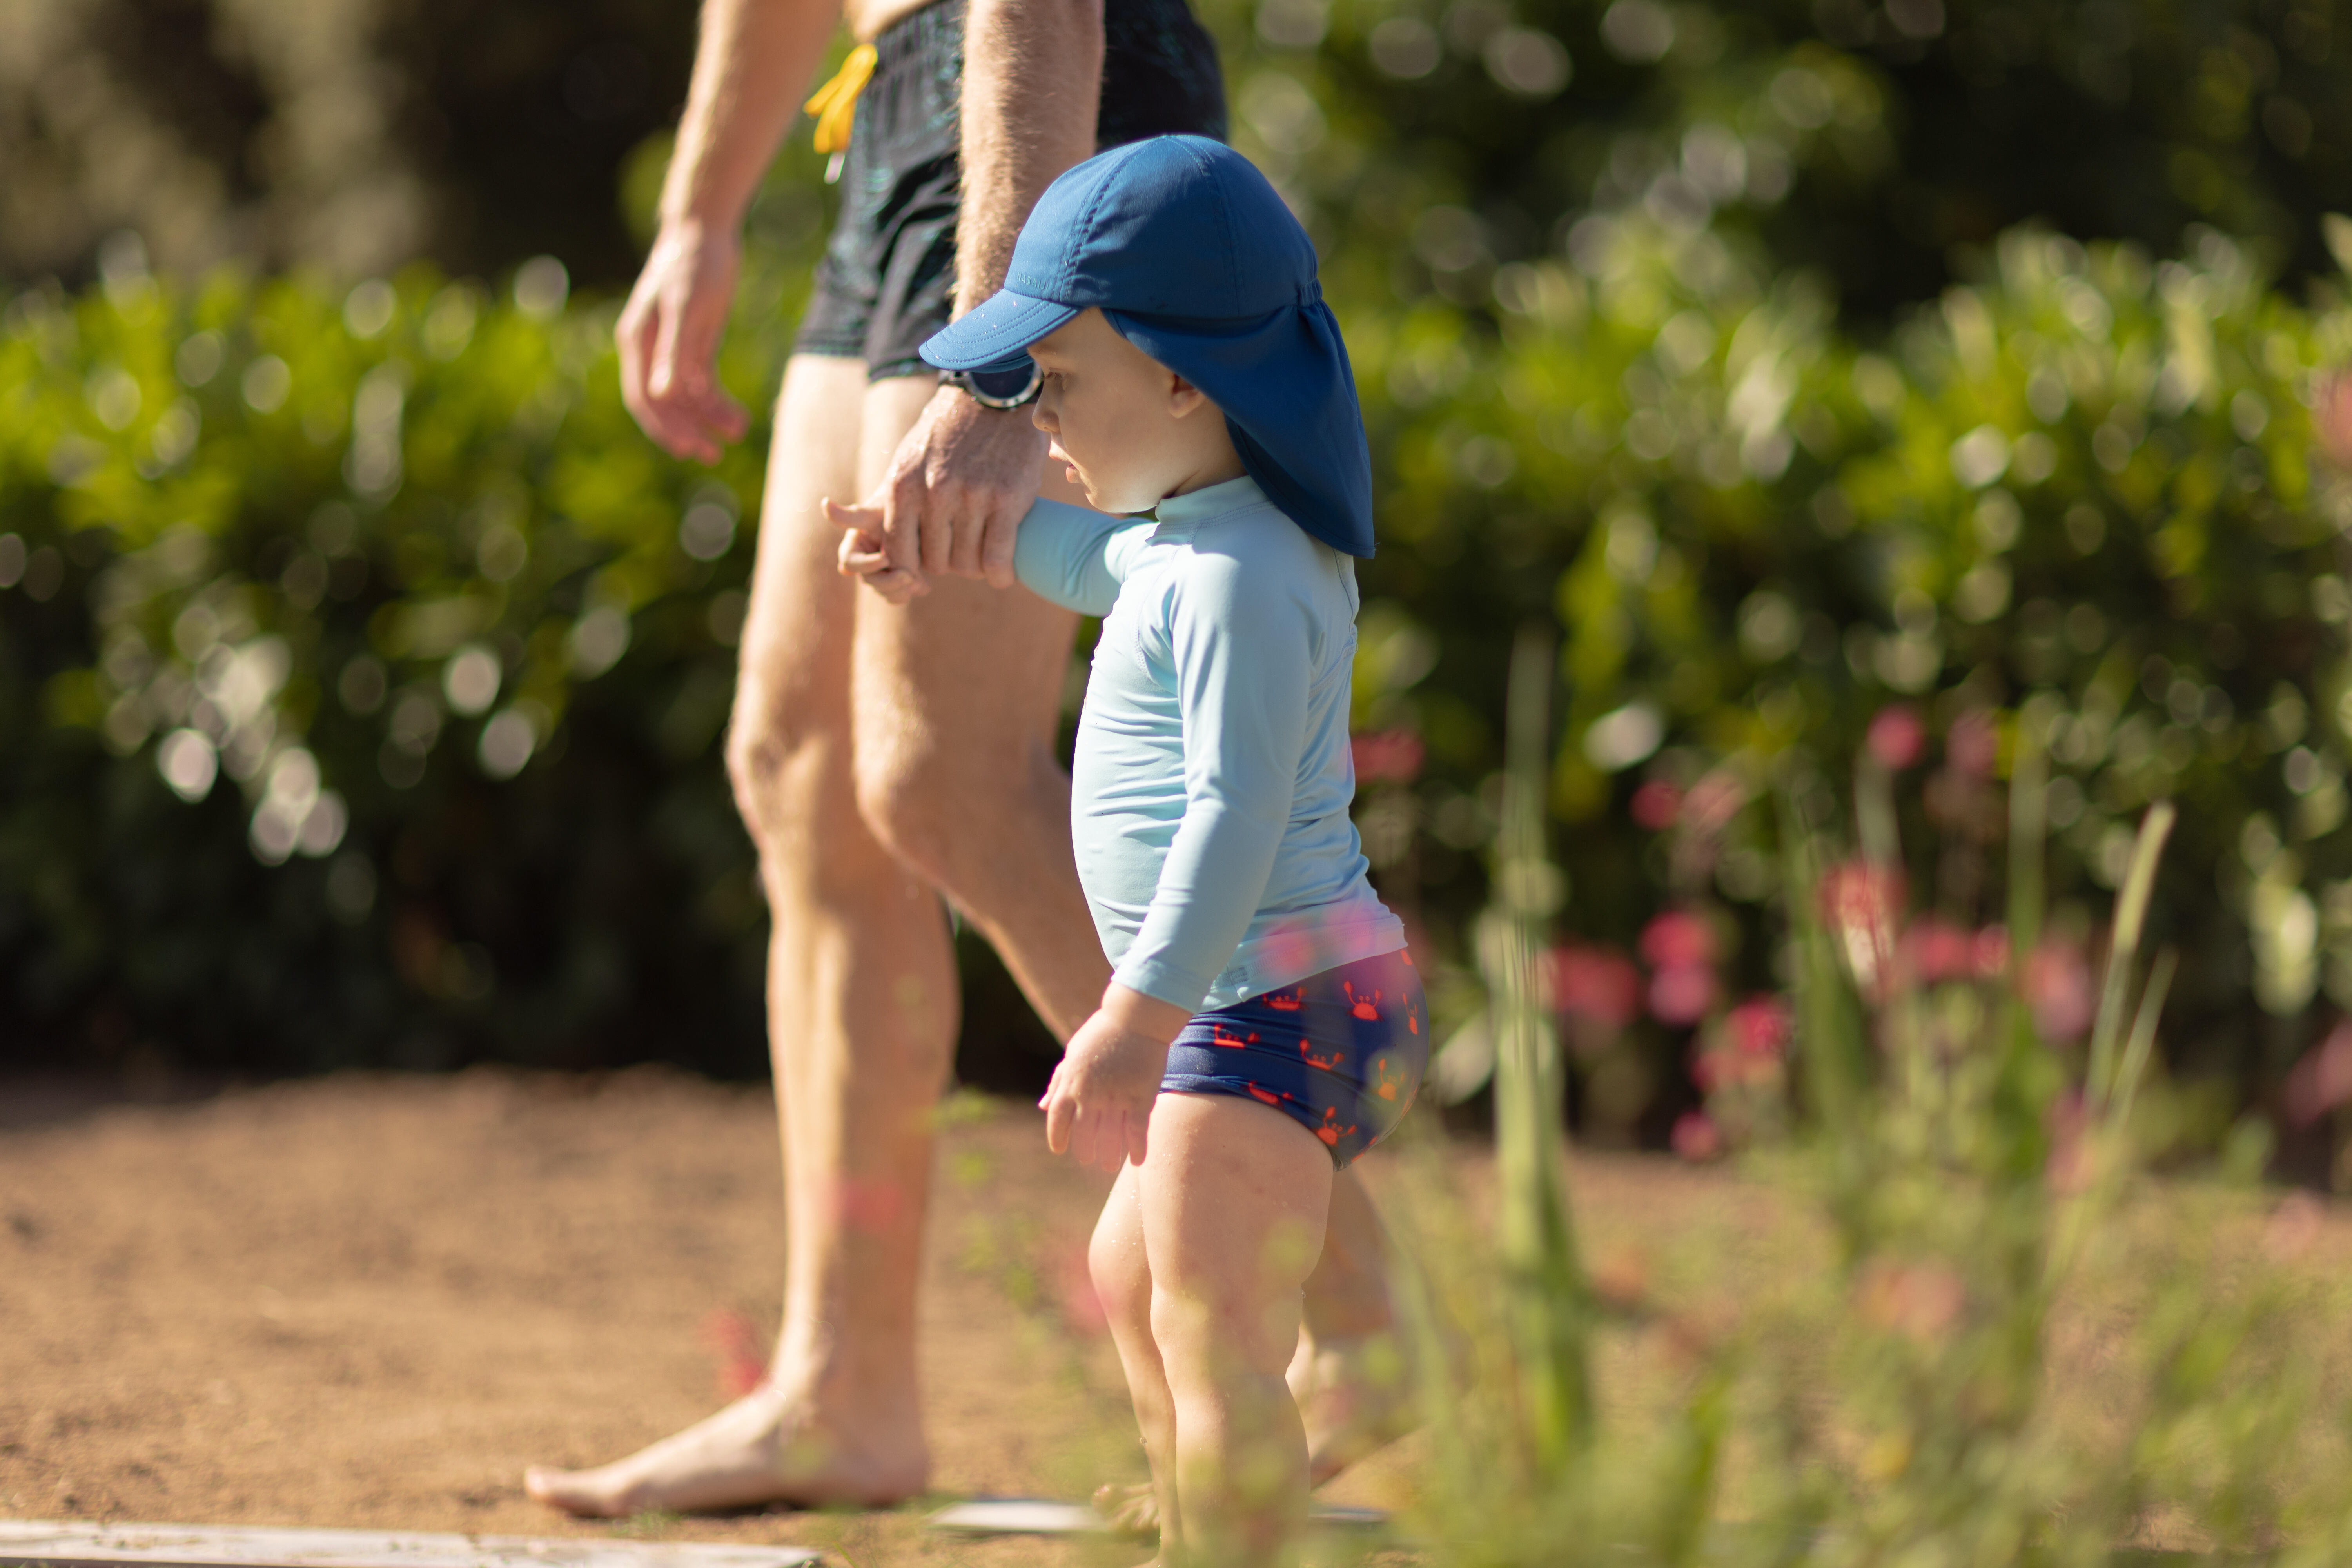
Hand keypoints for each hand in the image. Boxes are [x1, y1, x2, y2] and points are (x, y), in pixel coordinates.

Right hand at [616, 219, 750, 463]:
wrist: (705, 230)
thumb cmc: (694, 264)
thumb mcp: (687, 309)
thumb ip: (674, 353)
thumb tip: (660, 395)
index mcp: (638, 341)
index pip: (642, 398)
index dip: (663, 427)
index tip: (688, 449)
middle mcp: (650, 349)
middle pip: (662, 403)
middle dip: (686, 430)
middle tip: (713, 455)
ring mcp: (671, 347)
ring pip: (685, 395)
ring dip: (708, 417)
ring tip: (737, 432)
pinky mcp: (694, 342)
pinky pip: (701, 381)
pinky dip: (717, 400)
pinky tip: (736, 414)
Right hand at [828, 499, 922, 603]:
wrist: (918, 512)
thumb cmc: (893, 505)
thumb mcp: (875, 510)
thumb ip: (852, 514)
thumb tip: (824, 503)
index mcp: (853, 547)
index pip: (850, 563)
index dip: (867, 565)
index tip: (886, 558)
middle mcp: (863, 563)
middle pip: (870, 582)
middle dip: (889, 582)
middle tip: (909, 577)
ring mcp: (880, 574)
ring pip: (885, 592)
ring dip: (901, 590)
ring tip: (918, 582)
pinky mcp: (896, 581)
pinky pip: (899, 595)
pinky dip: (911, 592)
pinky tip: (924, 586)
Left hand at [871, 386, 1046, 594]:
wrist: (992, 394)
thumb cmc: (947, 433)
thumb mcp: (907, 459)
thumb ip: (894, 500)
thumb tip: (868, 537)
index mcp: (903, 486)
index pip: (897, 553)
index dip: (911, 570)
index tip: (924, 572)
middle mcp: (934, 493)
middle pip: (935, 563)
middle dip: (947, 564)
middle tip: (959, 552)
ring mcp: (972, 497)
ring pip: (967, 565)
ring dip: (975, 568)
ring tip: (981, 554)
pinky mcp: (1007, 500)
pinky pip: (998, 559)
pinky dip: (999, 574)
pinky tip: (1001, 573)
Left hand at [1041, 985, 1190, 1171]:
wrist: (1136, 1016)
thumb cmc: (1102, 1033)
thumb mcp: (1073, 1054)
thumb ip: (1058, 1081)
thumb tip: (1042, 1106)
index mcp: (1071, 1082)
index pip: (1057, 1120)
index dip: (1057, 1138)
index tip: (1060, 1149)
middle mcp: (1090, 1093)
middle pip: (1083, 1135)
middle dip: (1084, 1152)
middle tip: (1089, 1159)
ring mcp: (1115, 1096)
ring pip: (1109, 1138)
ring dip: (1109, 1156)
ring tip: (1109, 1166)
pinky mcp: (1140, 1096)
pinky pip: (1137, 1130)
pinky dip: (1137, 1148)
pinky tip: (1137, 1161)